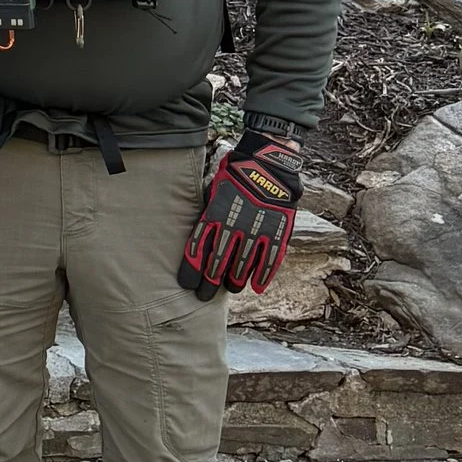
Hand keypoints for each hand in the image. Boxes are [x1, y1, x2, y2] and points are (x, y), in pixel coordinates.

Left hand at [178, 134, 302, 300]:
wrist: (267, 164)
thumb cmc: (234, 177)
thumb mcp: (213, 193)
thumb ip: (207, 216)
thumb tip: (199, 240)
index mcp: (213, 215)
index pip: (197, 250)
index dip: (191, 270)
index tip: (186, 285)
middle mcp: (233, 227)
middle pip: (217, 264)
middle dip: (208, 283)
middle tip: (203, 296)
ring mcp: (256, 231)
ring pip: (242, 266)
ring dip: (234, 281)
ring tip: (230, 288)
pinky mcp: (276, 233)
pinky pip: (269, 261)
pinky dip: (262, 276)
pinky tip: (256, 287)